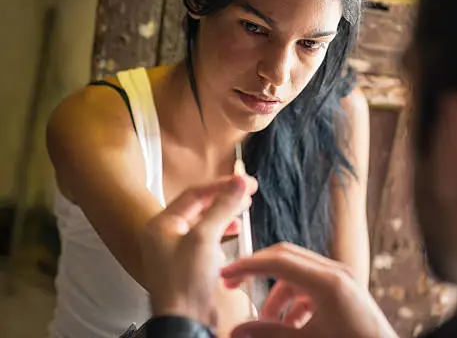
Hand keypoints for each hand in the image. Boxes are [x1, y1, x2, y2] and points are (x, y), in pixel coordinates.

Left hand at [139, 175, 256, 326]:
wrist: (184, 322)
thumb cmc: (184, 283)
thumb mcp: (205, 238)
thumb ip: (222, 207)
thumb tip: (238, 182)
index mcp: (162, 224)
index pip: (195, 193)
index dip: (222, 185)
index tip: (245, 181)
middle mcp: (166, 235)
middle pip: (199, 206)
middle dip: (225, 198)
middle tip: (247, 191)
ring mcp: (177, 250)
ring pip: (204, 222)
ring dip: (225, 214)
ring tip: (243, 208)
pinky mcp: (189, 264)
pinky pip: (206, 239)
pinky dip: (222, 232)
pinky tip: (233, 232)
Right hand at [222, 243, 398, 337]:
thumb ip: (269, 334)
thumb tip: (235, 331)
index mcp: (327, 281)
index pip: (278, 260)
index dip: (247, 266)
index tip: (224, 274)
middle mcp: (335, 272)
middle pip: (286, 258)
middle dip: (258, 272)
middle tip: (233, 285)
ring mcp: (342, 279)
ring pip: (297, 275)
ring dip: (277, 296)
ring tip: (267, 325)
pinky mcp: (345, 290)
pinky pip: (311, 287)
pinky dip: (295, 303)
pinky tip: (290, 327)